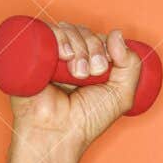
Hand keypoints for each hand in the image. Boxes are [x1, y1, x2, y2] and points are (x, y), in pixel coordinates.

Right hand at [10, 22, 142, 154]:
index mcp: (89, 64)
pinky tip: (64, 56)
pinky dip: (60, 37)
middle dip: (94, 48)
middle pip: (85, 31)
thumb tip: (117, 34)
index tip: (105, 69)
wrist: (56, 133)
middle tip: (92, 74)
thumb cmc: (85, 120)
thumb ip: (130, 65)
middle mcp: (69, 57)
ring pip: (68, 29)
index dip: (106, 47)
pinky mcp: (32, 53)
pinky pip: (46, 29)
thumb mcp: (121, 95)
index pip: (100, 38)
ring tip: (78, 74)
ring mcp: (50, 54)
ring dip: (79, 46)